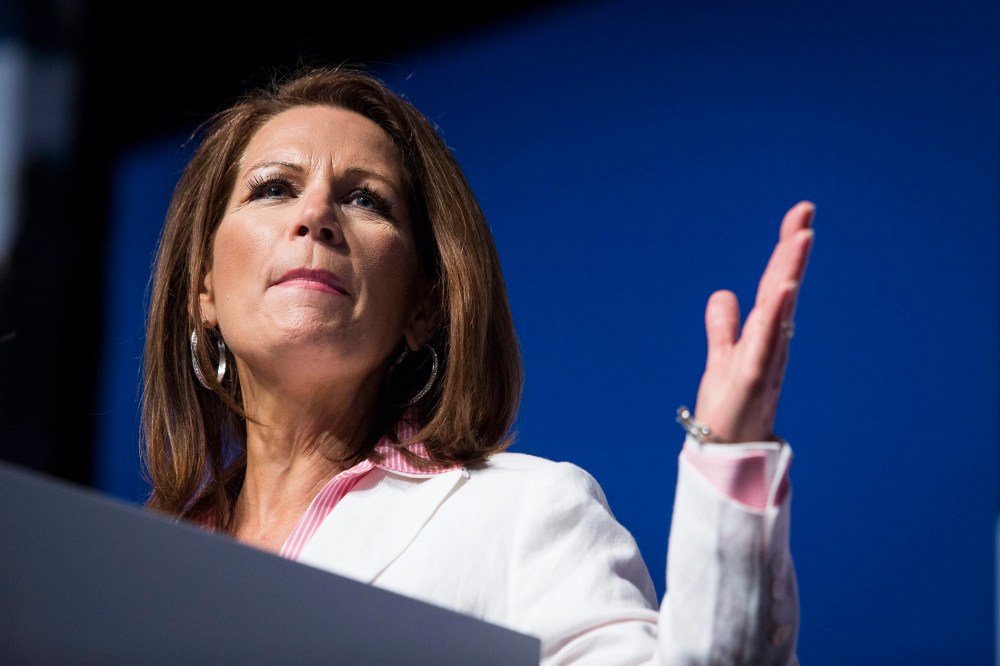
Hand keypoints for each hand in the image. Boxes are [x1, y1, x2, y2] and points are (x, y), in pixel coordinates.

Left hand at [692, 201, 814, 442]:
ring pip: (779, 311)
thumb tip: (724, 295)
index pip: (774, 284)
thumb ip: (723, 327)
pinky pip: (764, 344)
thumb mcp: (723, 358)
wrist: (728, 455)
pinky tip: (782, 292)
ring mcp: (765, 360)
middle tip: (805, 212)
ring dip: (789, 273)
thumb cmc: (730, 408)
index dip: (786, 251)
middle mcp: (771, 343)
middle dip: (792, 250)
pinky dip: (772, 318)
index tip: (800, 216)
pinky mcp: (753, 381)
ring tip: (801, 238)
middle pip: (782, 288)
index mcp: (763, 334)